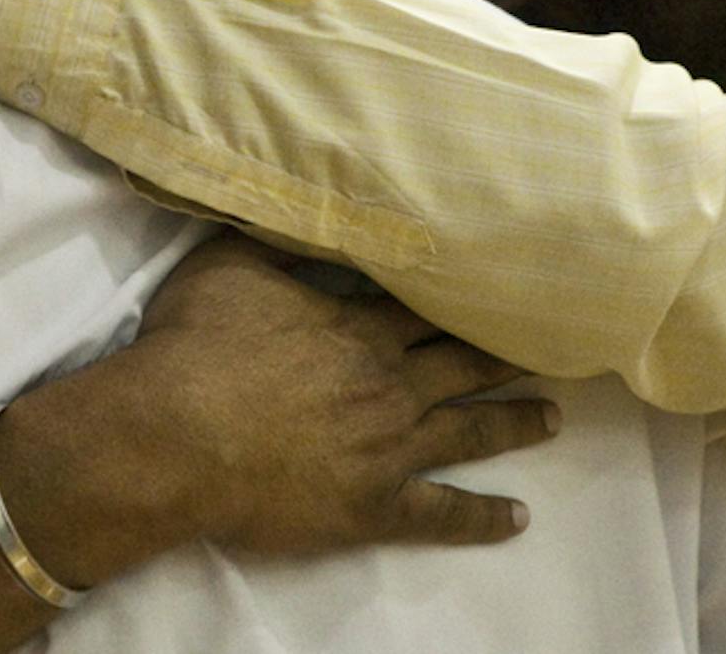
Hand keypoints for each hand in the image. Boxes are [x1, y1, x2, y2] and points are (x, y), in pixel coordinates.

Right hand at [65, 235, 557, 557]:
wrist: (174, 435)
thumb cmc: (195, 347)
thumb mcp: (229, 265)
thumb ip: (277, 242)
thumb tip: (303, 208)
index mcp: (360, 326)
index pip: (430, 311)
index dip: (469, 302)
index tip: (508, 294)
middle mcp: (391, 383)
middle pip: (464, 365)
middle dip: (506, 358)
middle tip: (551, 352)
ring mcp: (391, 448)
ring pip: (470, 432)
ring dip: (514, 424)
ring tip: (551, 418)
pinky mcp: (375, 507)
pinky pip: (443, 514)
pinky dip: (483, 517)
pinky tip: (517, 518)